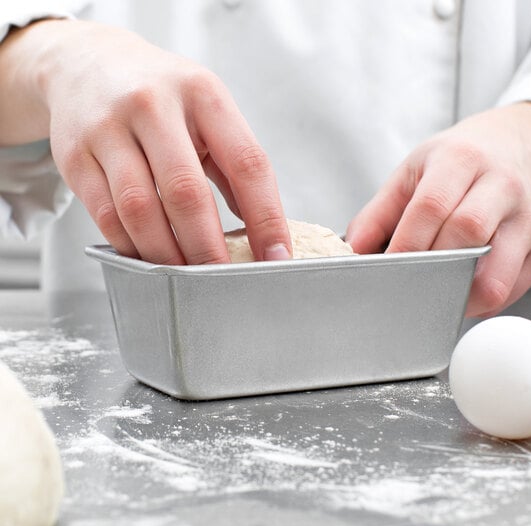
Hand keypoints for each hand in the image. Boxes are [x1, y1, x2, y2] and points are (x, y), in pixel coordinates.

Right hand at [0, 20, 290, 263]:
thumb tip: (262, 229)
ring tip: (183, 275)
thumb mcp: (206, 110)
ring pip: (141, 210)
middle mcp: (154, 105)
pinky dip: (131, 246)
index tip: (277, 258)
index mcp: (203, 94)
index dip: (266, 219)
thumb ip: (233, 164)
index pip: (248, 165)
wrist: (86, 64)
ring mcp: (108, 128)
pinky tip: (148, 256)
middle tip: (220, 279)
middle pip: (187, 194)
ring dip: (166, 254)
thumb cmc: (160, 96)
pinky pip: (106, 215)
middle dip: (208, 249)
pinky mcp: (75, 154)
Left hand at [347, 103, 530, 316]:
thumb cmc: (457, 164)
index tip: (386, 269)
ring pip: (495, 274)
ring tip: (436, 292)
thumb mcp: (411, 173)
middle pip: (466, 236)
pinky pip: (511, 289)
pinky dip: (481, 301)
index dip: (405, 244)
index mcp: (462, 160)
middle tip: (408, 282)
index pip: (431, 207)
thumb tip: (354, 252)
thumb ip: (378, 213)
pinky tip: (462, 289)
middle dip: (429, 268)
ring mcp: (529, 218)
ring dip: (458, 295)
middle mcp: (503, 185)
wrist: (514, 148)